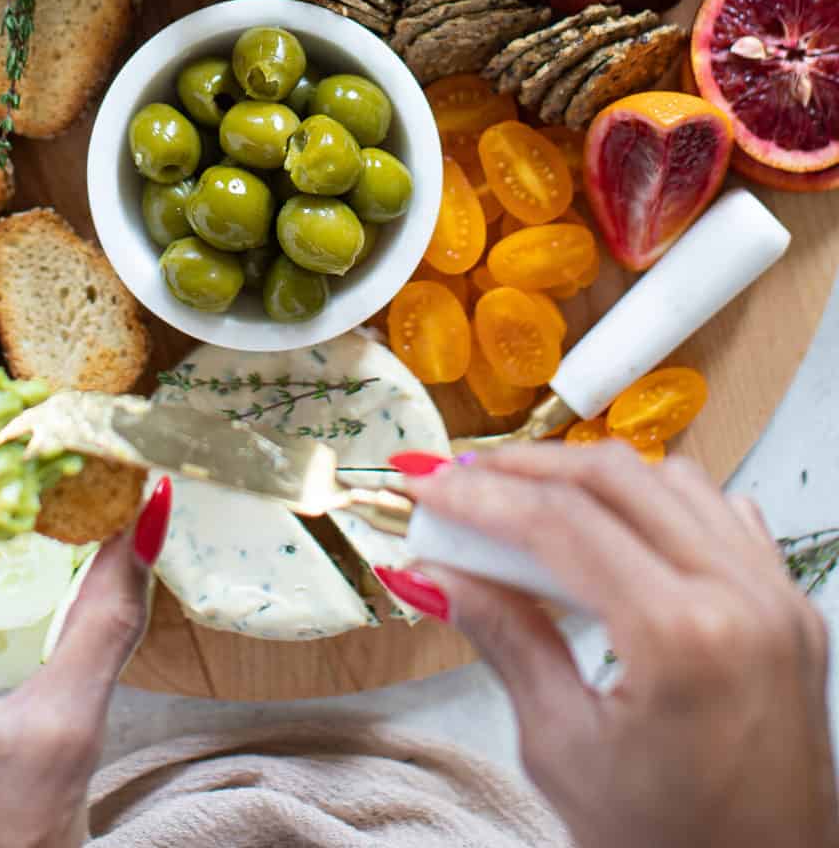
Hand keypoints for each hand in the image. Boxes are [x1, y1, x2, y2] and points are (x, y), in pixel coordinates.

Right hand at [380, 443, 838, 847]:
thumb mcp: (563, 750)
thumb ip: (505, 640)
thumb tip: (437, 573)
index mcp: (684, 638)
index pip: (562, 524)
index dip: (481, 497)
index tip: (428, 489)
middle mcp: (743, 601)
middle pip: (616, 479)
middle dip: (527, 469)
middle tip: (463, 480)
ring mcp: (777, 600)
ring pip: (673, 480)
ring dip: (593, 477)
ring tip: (527, 498)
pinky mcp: (791, 609)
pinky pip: (723, 515)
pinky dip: (660, 501)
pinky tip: (614, 525)